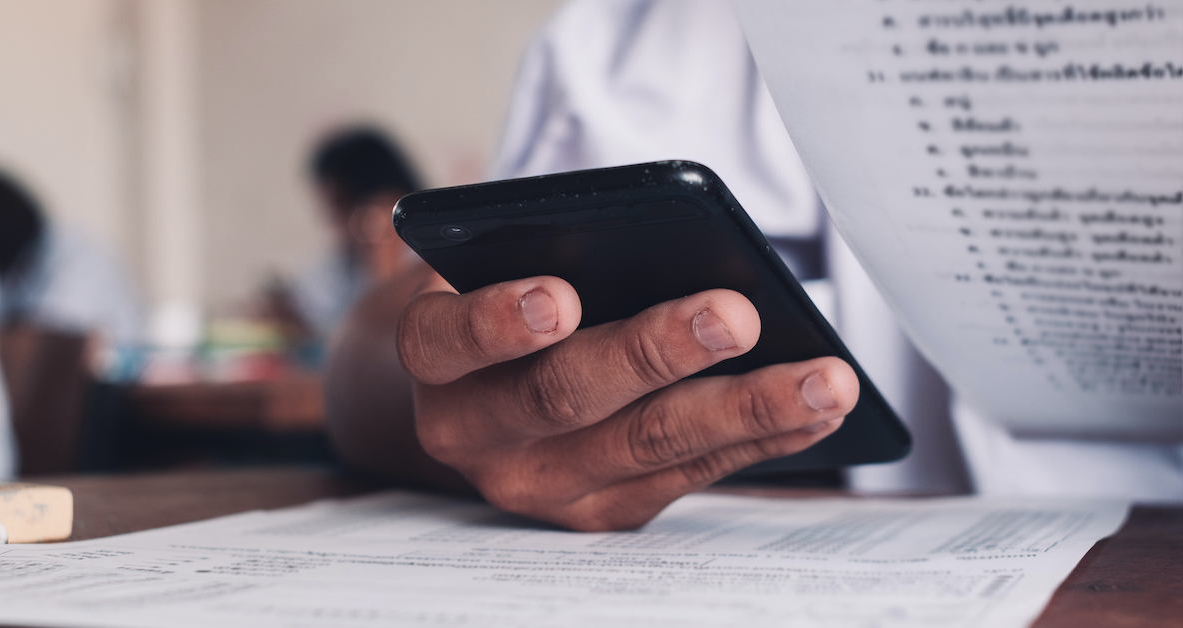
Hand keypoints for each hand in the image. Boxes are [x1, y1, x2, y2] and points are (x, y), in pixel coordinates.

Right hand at [397, 274, 858, 530]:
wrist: (477, 403)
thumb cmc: (504, 311)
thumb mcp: (495, 271)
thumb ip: (548, 257)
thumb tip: (678, 251)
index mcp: (436, 360)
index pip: (445, 341)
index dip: (496, 322)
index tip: (559, 296)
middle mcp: (475, 433)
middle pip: (565, 396)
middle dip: (656, 353)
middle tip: (735, 316)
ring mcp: (540, 485)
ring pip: (646, 446)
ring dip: (744, 409)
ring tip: (823, 377)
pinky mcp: (601, 512)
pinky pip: (689, 476)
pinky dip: (760, 440)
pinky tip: (817, 409)